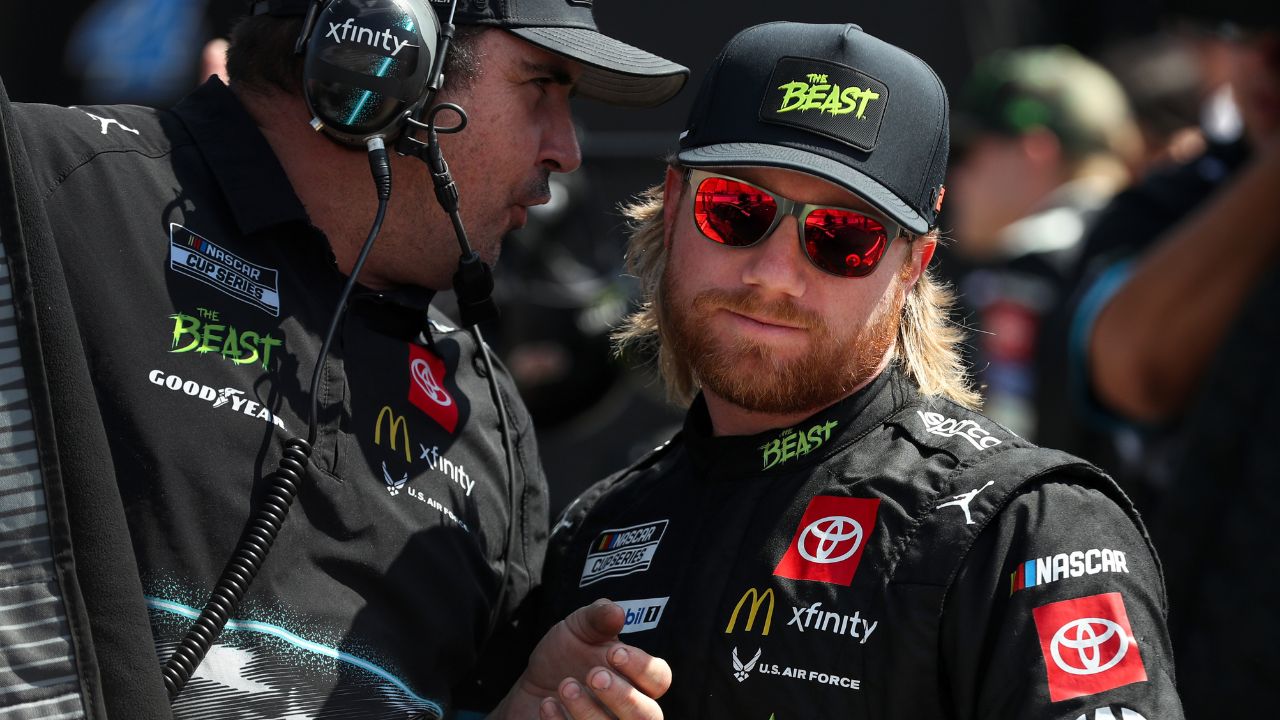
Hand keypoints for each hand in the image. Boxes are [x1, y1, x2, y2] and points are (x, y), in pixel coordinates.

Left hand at [490, 599, 671, 719]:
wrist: (534, 682)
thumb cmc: (567, 653)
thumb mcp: (579, 627)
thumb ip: (598, 617)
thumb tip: (616, 613)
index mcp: (638, 678)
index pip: (660, 679)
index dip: (641, 667)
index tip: (614, 653)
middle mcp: (630, 709)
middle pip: (649, 716)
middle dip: (624, 697)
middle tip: (593, 674)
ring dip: (590, 711)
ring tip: (565, 685)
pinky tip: (547, 704)